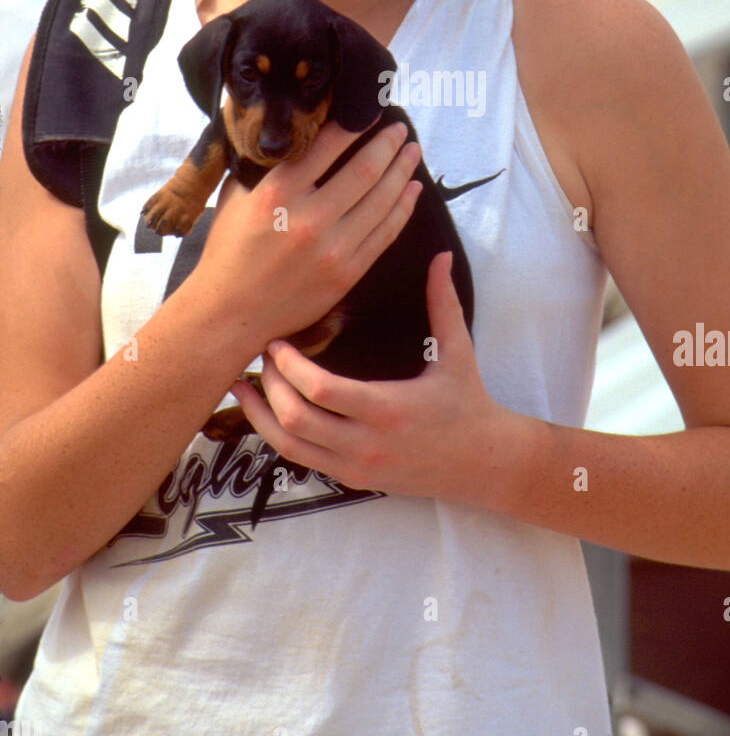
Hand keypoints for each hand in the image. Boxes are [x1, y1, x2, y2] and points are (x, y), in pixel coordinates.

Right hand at [186, 118, 422, 355]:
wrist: (230, 313)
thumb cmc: (228, 252)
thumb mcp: (235, 197)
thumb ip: (264, 166)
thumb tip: (290, 133)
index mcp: (277, 194)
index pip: (326, 147)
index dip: (353, 125)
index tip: (369, 111)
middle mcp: (308, 219)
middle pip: (364, 170)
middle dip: (388, 144)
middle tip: (401, 128)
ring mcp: (332, 249)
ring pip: (381, 200)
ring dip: (402, 171)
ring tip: (412, 151)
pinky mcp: (347, 273)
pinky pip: (385, 234)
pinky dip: (403, 208)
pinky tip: (413, 190)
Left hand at [228, 251, 514, 504]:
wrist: (482, 463)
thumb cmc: (469, 402)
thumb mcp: (458, 351)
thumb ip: (442, 302)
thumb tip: (440, 255)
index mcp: (388, 409)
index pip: (322, 391)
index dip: (290, 366)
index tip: (277, 341)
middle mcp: (366, 443)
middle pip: (296, 419)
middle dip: (269, 386)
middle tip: (259, 355)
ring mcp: (356, 466)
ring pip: (290, 446)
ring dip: (260, 416)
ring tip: (241, 386)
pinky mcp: (352, 479)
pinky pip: (302, 460)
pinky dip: (277, 436)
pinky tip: (265, 413)